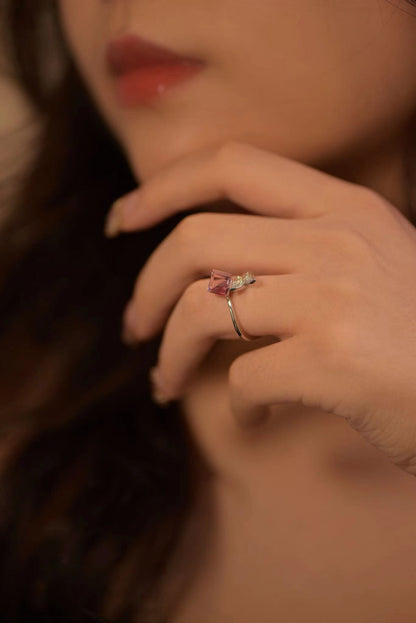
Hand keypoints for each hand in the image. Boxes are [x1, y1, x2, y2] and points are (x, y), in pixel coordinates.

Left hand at [105, 141, 415, 475]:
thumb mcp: (374, 264)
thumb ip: (304, 247)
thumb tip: (215, 272)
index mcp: (345, 207)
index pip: (231, 165)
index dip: (162, 189)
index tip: (122, 222)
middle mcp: (337, 239)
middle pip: (193, 242)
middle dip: (144, 290)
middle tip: (134, 328)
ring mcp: (335, 296)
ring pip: (199, 311)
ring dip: (169, 354)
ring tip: (167, 383)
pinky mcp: (332, 359)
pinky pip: (244, 379)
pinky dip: (238, 405)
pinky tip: (259, 414)